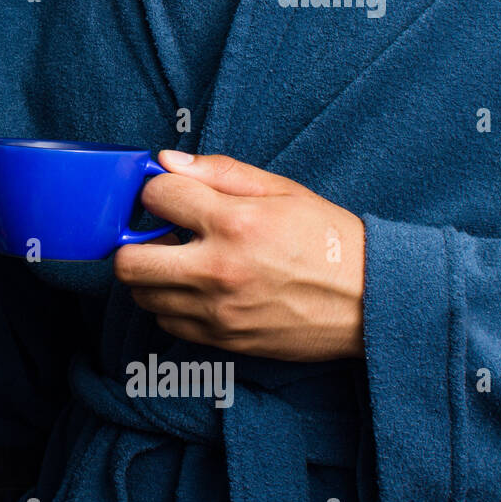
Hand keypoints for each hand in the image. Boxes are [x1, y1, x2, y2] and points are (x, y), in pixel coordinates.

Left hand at [113, 152, 365, 361]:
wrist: (372, 301)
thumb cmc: (329, 240)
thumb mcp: (282, 191)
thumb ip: (219, 173)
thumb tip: (167, 162)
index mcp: (235, 224)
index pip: (156, 197)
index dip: (157, 190)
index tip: (169, 194)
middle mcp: (219, 271)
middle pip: (128, 261)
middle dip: (134, 241)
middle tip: (159, 232)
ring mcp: (217, 311)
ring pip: (142, 295)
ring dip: (151, 274)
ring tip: (180, 260)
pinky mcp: (222, 340)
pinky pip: (166, 322)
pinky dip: (170, 304)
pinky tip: (195, 288)